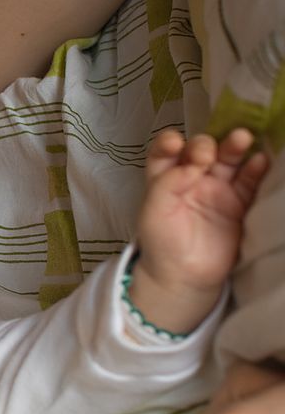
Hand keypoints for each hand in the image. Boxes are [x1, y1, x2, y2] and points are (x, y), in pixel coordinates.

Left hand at [130, 128, 267, 331]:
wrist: (184, 275)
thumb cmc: (162, 242)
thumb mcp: (153, 212)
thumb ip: (167, 184)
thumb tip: (192, 165)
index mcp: (165, 177)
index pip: (166, 151)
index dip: (170, 142)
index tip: (175, 143)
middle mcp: (192, 177)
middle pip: (201, 150)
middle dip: (204, 145)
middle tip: (206, 153)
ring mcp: (217, 188)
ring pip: (227, 160)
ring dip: (234, 146)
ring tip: (242, 138)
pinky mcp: (239, 203)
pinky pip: (249, 182)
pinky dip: (255, 169)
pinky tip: (259, 161)